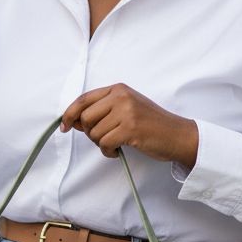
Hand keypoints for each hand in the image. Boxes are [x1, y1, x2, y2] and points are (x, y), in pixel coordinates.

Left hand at [60, 84, 198, 168]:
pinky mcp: (130, 128)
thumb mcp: (126, 109)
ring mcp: (126, 111)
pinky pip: (105, 144)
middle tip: (104, 139)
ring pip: (94, 133)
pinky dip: (108, 152)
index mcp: (118, 89)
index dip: (69, 114)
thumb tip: (73, 122)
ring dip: (101, 144)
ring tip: (116, 144)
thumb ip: (102, 111)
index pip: (83, 99)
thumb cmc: (150, 125)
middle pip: (85, 117)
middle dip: (90, 133)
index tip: (64, 127)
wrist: (177, 135)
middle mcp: (121, 96)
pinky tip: (118, 151)